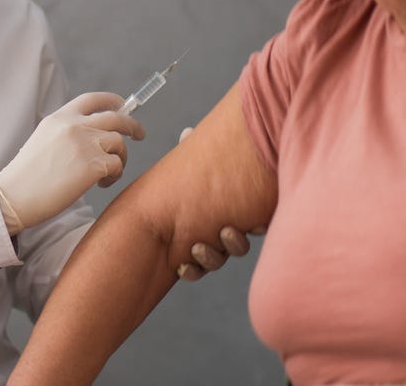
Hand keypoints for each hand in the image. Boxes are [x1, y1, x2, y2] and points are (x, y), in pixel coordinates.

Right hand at [0, 93, 144, 232]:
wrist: (14, 196)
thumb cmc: (26, 176)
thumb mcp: (43, 139)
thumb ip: (66, 131)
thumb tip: (94, 133)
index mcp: (60, 118)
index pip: (92, 99)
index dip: (112, 100)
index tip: (123, 104)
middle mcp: (74, 126)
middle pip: (117, 117)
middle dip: (133, 125)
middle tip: (139, 134)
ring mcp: (85, 144)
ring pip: (120, 143)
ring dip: (121, 158)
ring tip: (107, 174)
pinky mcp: (93, 165)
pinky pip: (117, 165)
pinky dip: (114, 175)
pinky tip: (102, 184)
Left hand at [172, 126, 264, 281]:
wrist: (149, 208)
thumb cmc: (180, 176)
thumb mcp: (189, 159)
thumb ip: (192, 146)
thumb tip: (186, 133)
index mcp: (233, 206)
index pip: (254, 221)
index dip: (256, 225)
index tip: (255, 223)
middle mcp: (225, 228)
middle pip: (238, 244)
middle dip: (233, 241)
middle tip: (224, 231)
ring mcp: (210, 247)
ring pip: (218, 259)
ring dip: (210, 256)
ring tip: (196, 246)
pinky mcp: (191, 261)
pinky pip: (197, 272)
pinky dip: (191, 271)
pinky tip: (181, 266)